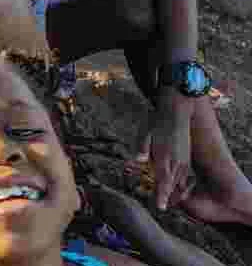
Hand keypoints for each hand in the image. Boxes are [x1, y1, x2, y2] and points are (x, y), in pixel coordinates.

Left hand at [149, 91, 195, 209]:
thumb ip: (141, 150)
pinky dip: (179, 186)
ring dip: (173, 193)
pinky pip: (184, 178)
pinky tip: (175, 190)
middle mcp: (176, 163)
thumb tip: (135, 161)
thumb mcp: (145, 135)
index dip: (162, 196)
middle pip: (172, 187)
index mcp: (164, 158)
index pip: (163, 182)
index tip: (160, 208)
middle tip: (160, 206)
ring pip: (180, 184)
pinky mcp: (186, 160)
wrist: (176, 114)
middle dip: (166, 197)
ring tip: (167, 201)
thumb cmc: (157, 124)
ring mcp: (183, 162)